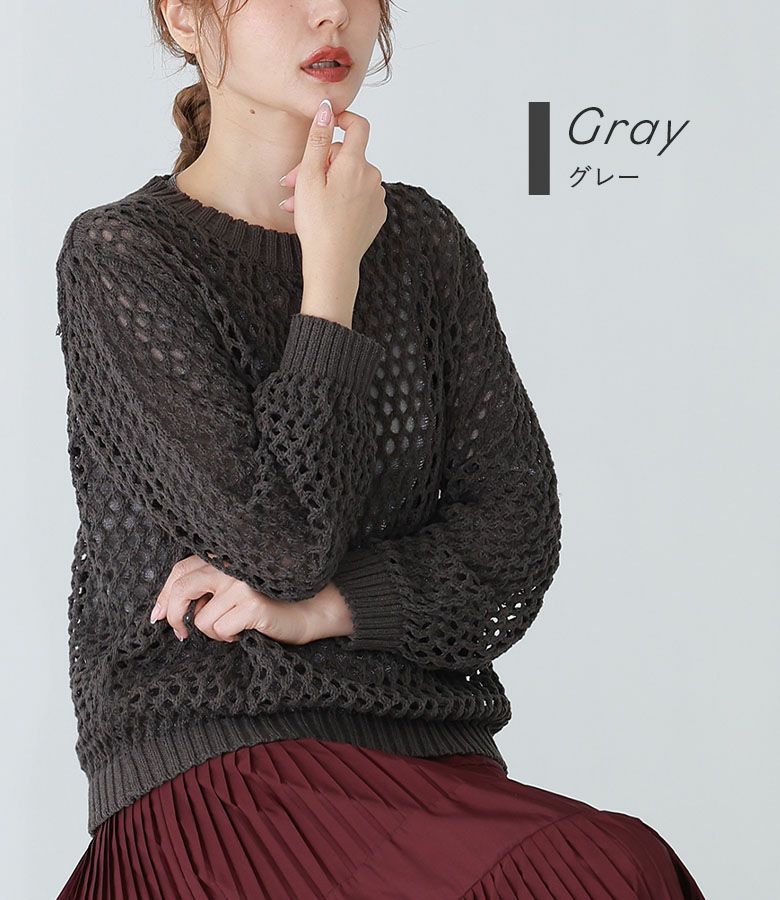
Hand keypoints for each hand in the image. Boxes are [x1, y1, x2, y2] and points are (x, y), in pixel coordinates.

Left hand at [149, 555, 355, 644]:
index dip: (164, 595)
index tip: (157, 616)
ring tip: (235, 627)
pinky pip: (219, 630)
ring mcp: (240, 583)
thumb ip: (207, 590)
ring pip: (200, 620)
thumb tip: (164, 612)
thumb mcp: (234, 589)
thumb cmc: (271, 600)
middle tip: (181, 634)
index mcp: (223, 557)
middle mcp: (230, 565)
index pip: (180, 571)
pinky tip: (246, 631)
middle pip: (182, 589)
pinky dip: (229, 638)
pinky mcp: (251, 603)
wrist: (313, 608)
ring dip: (213, 632)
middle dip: (174, 617)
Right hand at [278, 100, 386, 309]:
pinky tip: (320, 214)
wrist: (333, 264)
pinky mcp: (376, 214)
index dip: (342, 120)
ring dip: (323, 185)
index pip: (359, 126)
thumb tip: (326, 109)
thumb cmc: (318, 224)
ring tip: (297, 204)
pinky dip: (338, 200)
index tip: (326, 126)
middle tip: (291, 183)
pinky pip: (356, 197)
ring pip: (347, 179)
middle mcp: (372, 177)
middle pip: (345, 157)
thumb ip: (318, 139)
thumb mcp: (309, 177)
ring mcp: (376, 197)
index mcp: (356, 164)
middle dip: (318, 165)